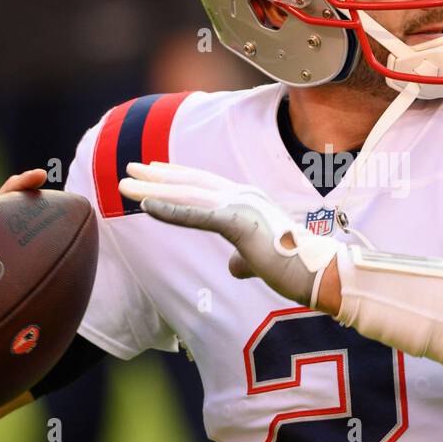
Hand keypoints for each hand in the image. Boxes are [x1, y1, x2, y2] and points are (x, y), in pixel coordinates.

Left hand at [118, 161, 342, 309]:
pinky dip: (169, 210)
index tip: (152, 169)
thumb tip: (234, 268)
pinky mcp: (238, 223)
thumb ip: (243, 259)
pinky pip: (196, 215)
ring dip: (153, 190)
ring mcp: (241, 207)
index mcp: (247, 200)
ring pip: (187, 195)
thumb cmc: (294, 266)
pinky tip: (146, 206)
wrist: (318, 272)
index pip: (204, 184)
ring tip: (125, 185)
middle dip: (157, 176)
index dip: (176, 176)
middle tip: (128, 169)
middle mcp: (242, 196)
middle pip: (190, 183)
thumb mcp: (260, 258)